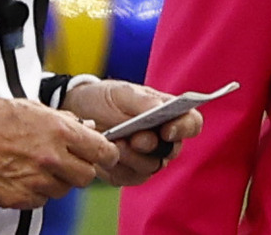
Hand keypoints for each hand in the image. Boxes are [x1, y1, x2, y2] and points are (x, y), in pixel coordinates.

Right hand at [0, 97, 118, 209]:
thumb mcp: (35, 108)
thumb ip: (65, 121)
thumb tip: (90, 128)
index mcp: (60, 131)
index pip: (104, 152)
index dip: (106, 154)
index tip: (103, 155)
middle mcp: (51, 158)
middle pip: (86, 177)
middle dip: (80, 170)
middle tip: (65, 161)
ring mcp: (34, 180)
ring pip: (63, 190)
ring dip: (56, 181)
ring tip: (36, 166)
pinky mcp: (18, 198)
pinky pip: (40, 201)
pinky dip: (35, 192)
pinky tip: (21, 176)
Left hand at [61, 79, 204, 184]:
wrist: (78, 112)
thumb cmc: (107, 98)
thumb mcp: (122, 92)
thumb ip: (143, 101)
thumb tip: (161, 108)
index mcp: (169, 115)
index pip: (191, 124)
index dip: (185, 128)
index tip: (168, 129)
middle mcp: (163, 140)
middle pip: (172, 150)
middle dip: (152, 146)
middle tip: (135, 139)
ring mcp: (147, 158)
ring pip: (151, 167)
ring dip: (132, 158)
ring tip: (115, 144)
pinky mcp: (128, 173)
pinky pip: (130, 177)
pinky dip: (117, 168)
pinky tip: (106, 156)